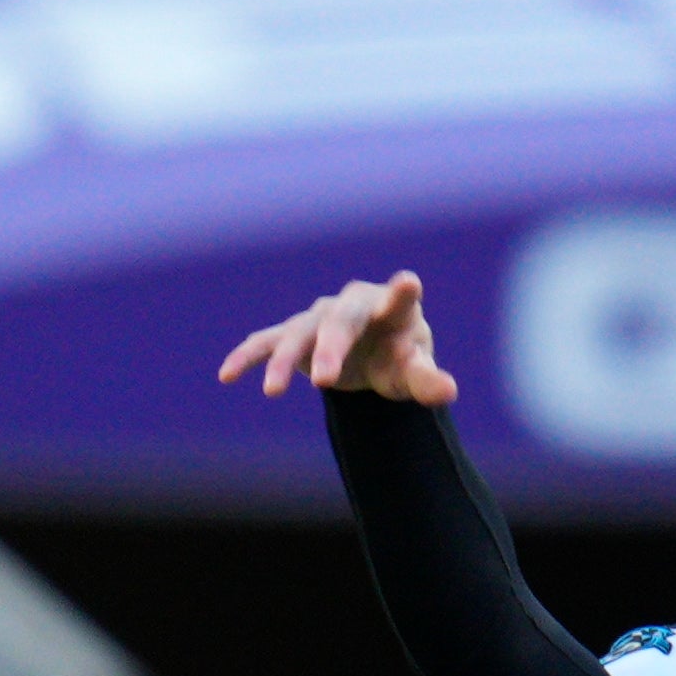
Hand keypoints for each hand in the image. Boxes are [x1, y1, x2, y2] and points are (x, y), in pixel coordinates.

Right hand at [215, 270, 458, 405]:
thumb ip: (428, 381)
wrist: (374, 354)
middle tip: (325, 383)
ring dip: (285, 361)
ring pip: (298, 333)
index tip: (408, 284)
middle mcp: (351, 305)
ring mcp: (319, 318)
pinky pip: (266, 342)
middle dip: (331, 349)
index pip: (398, 301)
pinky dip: (248, 356)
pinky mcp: (294, 334)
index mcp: (391, 310)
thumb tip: (448, 391)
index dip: (401, 294)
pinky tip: (226, 376)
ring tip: (273, 392)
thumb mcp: (414, 374)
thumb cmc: (400, 358)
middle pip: (339, 321)